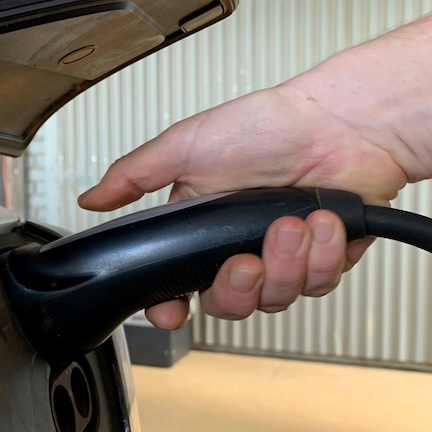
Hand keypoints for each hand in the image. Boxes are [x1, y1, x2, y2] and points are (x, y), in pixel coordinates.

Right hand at [78, 83, 408, 326]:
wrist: (342, 121)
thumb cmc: (268, 125)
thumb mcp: (184, 146)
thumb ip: (132, 177)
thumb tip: (90, 199)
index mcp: (203, 229)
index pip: (178, 287)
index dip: (172, 308)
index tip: (173, 311)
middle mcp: (240, 247)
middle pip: (228, 305)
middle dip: (238, 287)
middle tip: (244, 258)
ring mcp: (285, 256)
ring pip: (275, 299)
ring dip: (284, 262)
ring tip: (291, 222)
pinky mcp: (326, 258)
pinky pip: (318, 283)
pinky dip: (321, 253)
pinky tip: (321, 220)